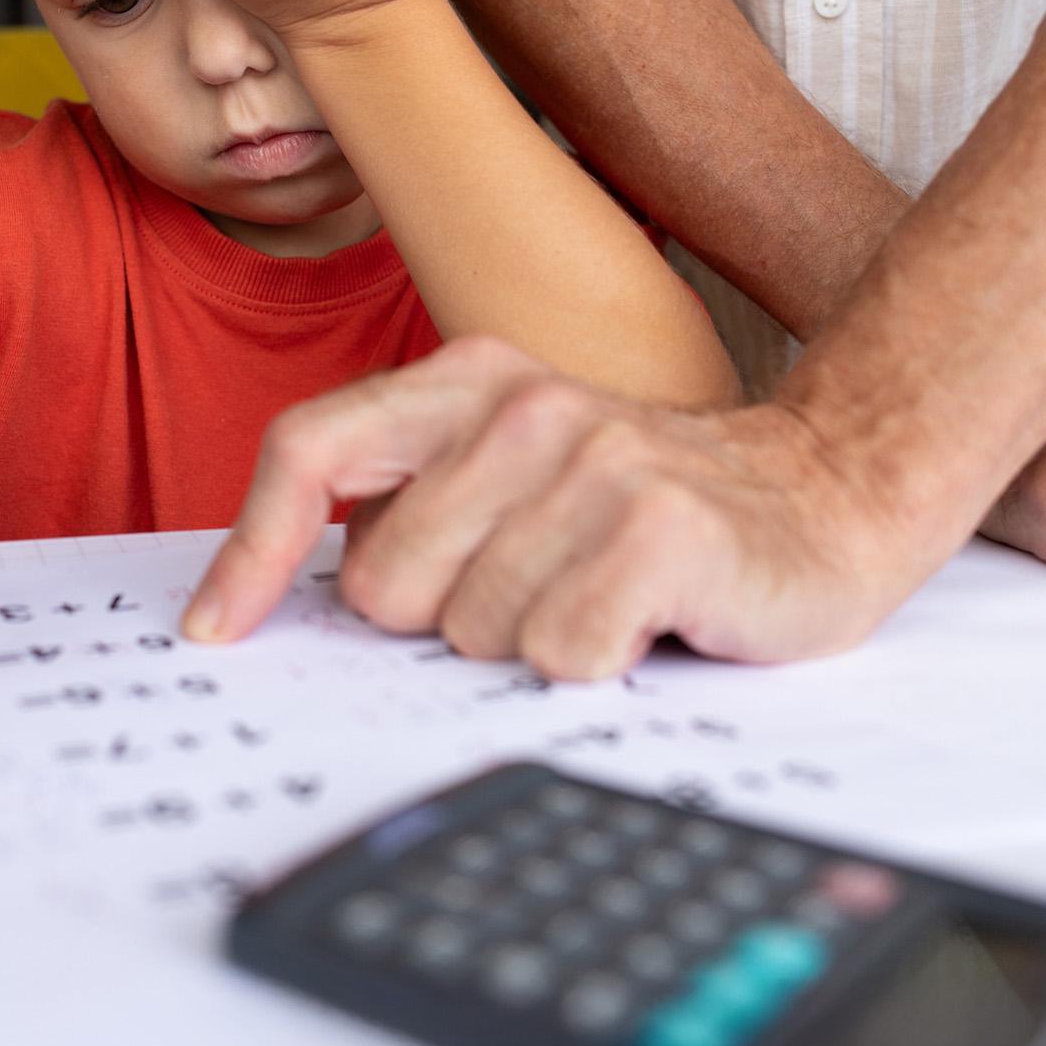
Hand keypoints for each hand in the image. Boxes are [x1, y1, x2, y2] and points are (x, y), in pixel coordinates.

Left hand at [179, 337, 930, 677]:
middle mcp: (524, 407)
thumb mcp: (518, 473)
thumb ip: (414, 505)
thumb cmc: (651, 509)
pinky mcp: (660, 526)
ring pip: (473, 631)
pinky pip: (560, 654)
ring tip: (599, 600)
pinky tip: (645, 624)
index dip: (248, 548)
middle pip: (385, 582)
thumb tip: (281, 593)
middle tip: (532, 592)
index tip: (217, 629)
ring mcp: (596, 459)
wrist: (829, 493)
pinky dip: (596, 666)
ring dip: (532, 646)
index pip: (312, 449)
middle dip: (444, 622)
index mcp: (470, 380)